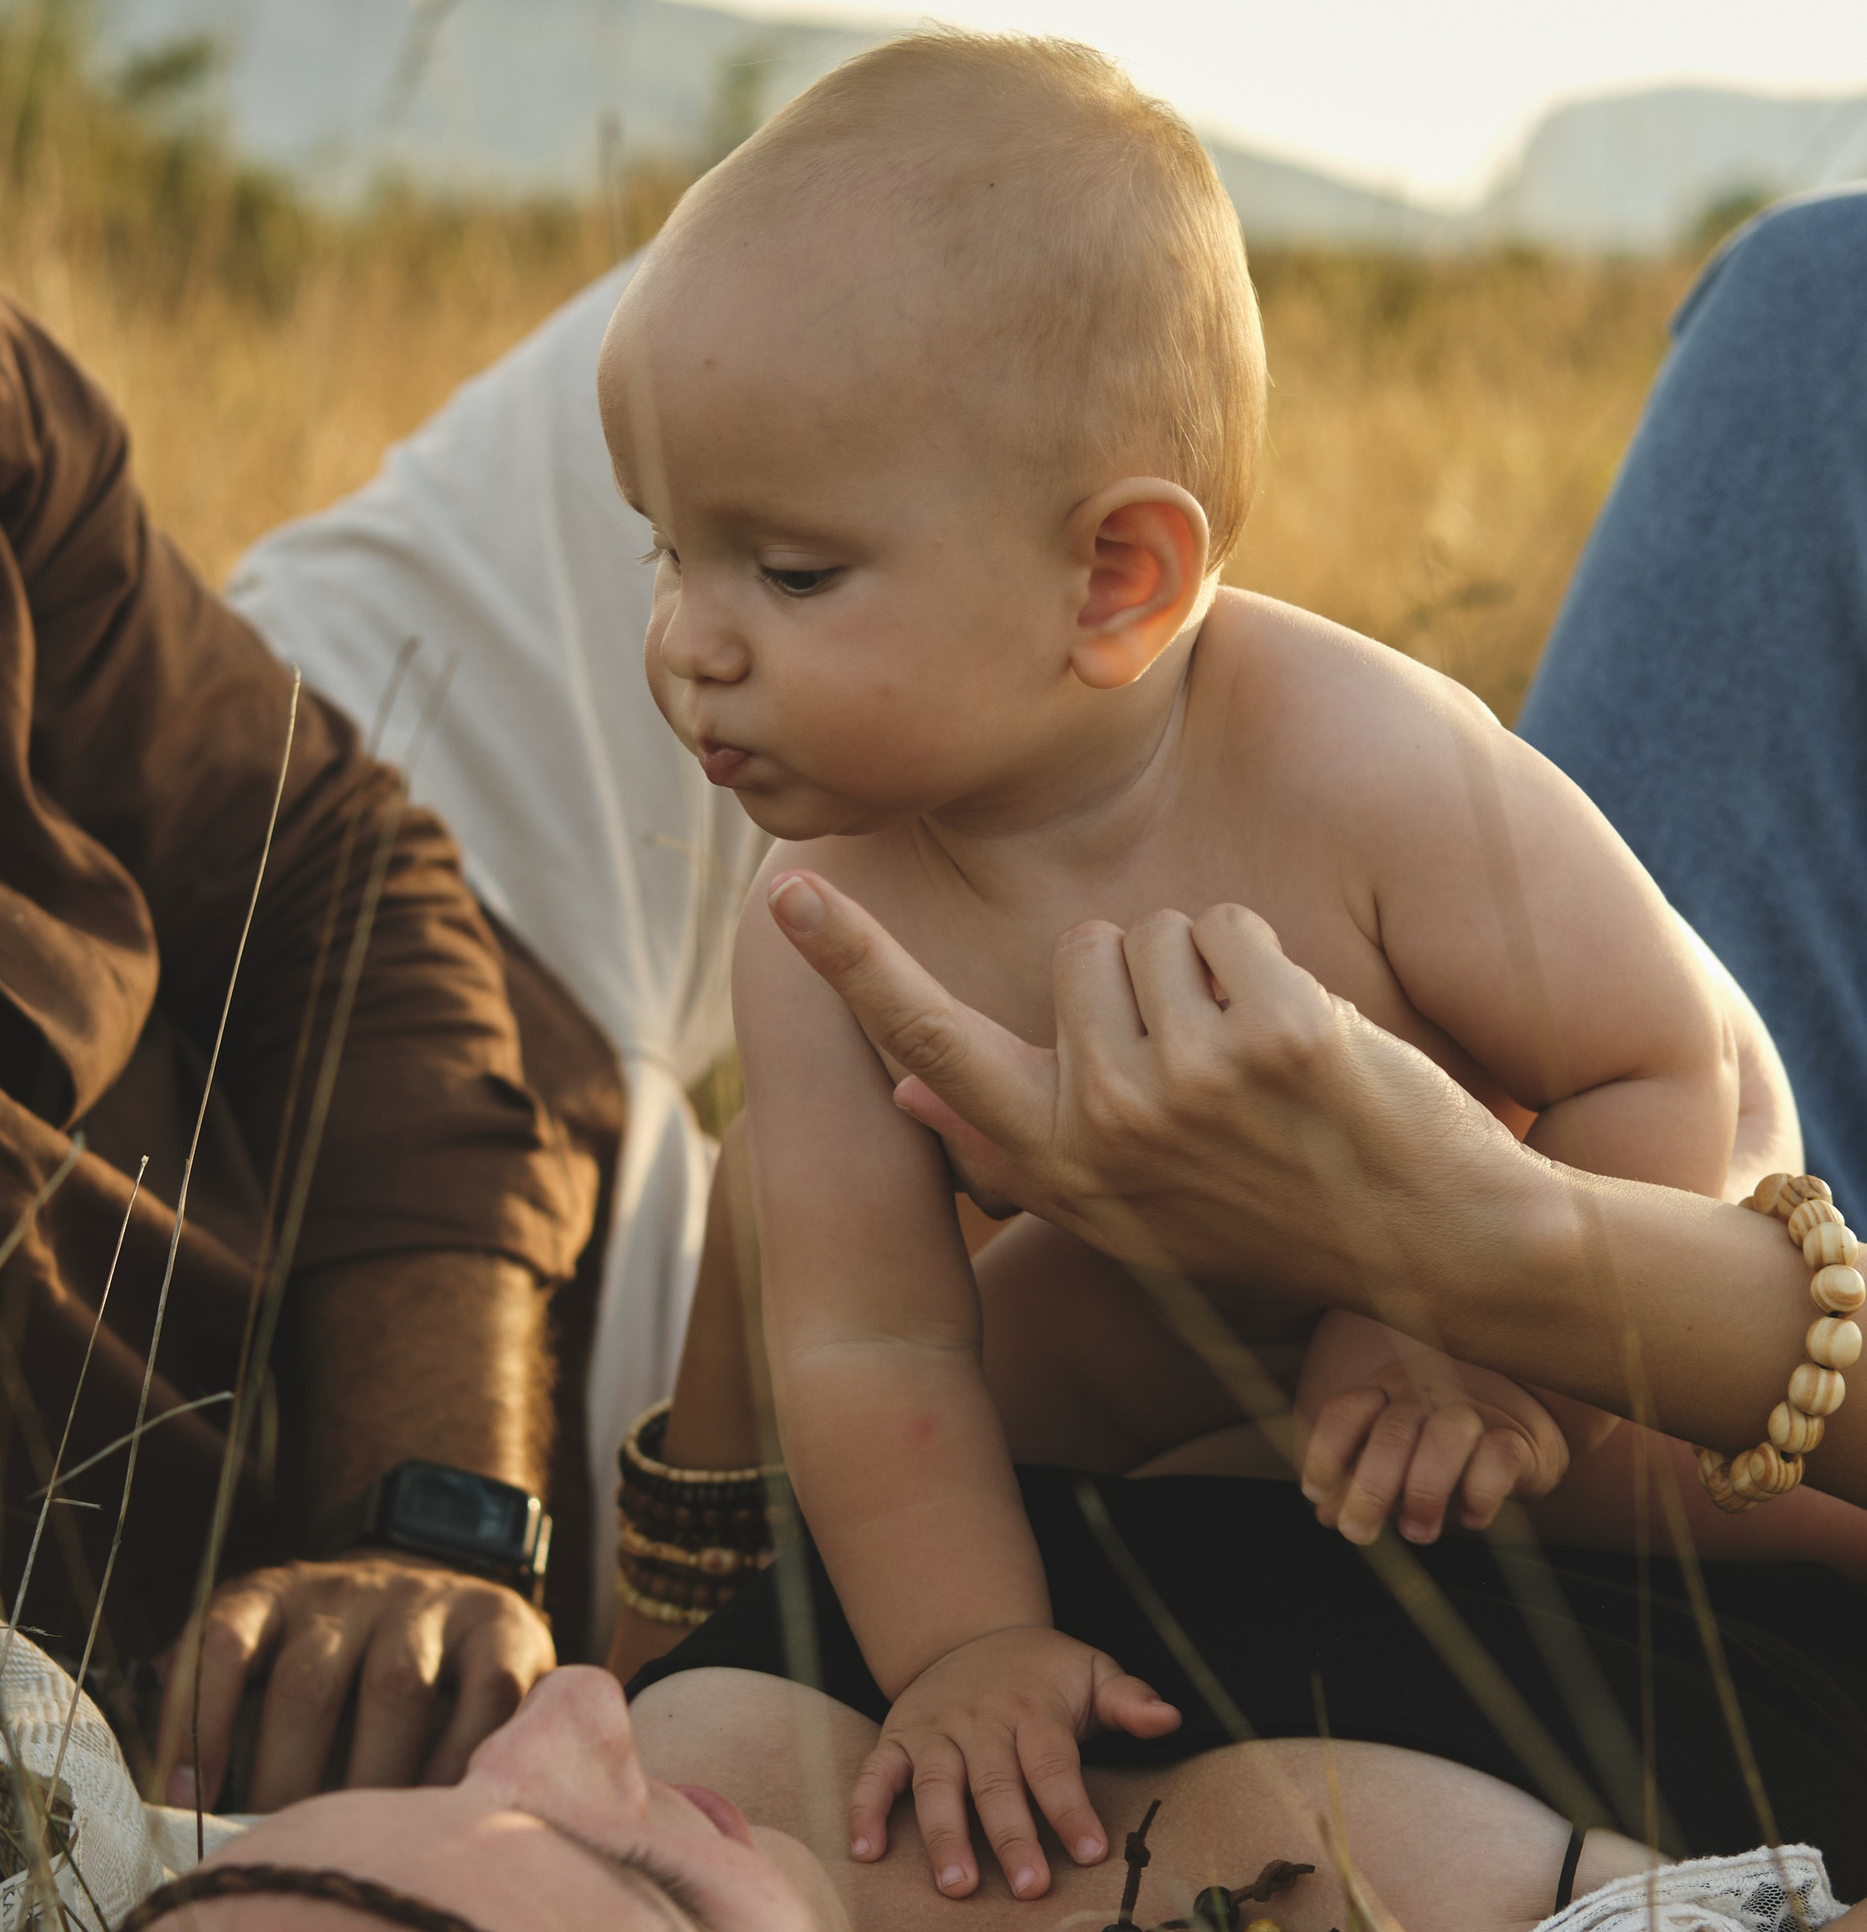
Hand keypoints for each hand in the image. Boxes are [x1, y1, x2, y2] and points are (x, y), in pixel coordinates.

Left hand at [160, 1553, 553, 1810]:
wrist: (445, 1559)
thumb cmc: (341, 1650)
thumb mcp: (272, 1650)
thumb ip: (222, 1701)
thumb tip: (173, 1794)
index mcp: (277, 1595)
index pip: (224, 1639)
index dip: (201, 1718)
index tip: (190, 1798)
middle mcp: (348, 1589)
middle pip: (307, 1682)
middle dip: (287, 1777)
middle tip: (282, 1843)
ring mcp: (428, 1600)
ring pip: (394, 1687)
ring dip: (372, 1778)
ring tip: (360, 1841)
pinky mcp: (500, 1622)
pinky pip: (483, 1691)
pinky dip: (458, 1755)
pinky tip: (440, 1804)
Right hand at [763, 870, 1524, 1298]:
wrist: (1435, 1247)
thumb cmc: (1273, 1218)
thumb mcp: (1127, 1207)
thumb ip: (1012, 1141)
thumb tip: (903, 1093)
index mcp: (1058, 1164)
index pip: (929, 1043)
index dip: (852, 964)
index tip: (787, 897)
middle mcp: (1103, 1126)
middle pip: (1080, 950)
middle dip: (1143, 977)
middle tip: (1211, 1067)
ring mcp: (1184, 1082)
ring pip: (1155, 932)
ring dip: (1211, 970)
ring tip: (1263, 1062)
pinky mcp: (1267, 1035)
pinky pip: (1228, 928)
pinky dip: (1270, 964)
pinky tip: (1308, 1044)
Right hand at [849, 1624, 1177, 1900]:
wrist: (971, 1632)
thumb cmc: (1043, 1671)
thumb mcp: (1093, 1671)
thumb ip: (1129, 1699)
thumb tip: (1169, 1717)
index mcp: (1032, 1708)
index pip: (1053, 1762)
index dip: (1070, 1808)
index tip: (1091, 1852)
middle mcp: (979, 1720)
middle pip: (994, 1781)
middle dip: (1011, 1835)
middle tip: (1029, 1886)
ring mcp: (934, 1730)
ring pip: (936, 1784)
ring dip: (944, 1834)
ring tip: (957, 1884)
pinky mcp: (898, 1737)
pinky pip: (875, 1773)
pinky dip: (865, 1809)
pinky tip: (866, 1851)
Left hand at [1300, 1353, 1569, 1543]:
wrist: (1515, 1426)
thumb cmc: (1434, 1448)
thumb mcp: (1390, 1457)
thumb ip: (1356, 1480)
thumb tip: (1329, 1513)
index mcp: (1385, 1395)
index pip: (1346, 1410)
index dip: (1326, 1451)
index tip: (1317, 1494)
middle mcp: (1426, 1396)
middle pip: (1392, 1431)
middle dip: (1370, 1488)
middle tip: (1359, 1533)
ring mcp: (1472, 1412)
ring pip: (1445, 1437)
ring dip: (1425, 1493)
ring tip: (1416, 1533)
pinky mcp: (1515, 1438)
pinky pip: (1499, 1457)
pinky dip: (1481, 1494)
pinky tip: (1472, 1518)